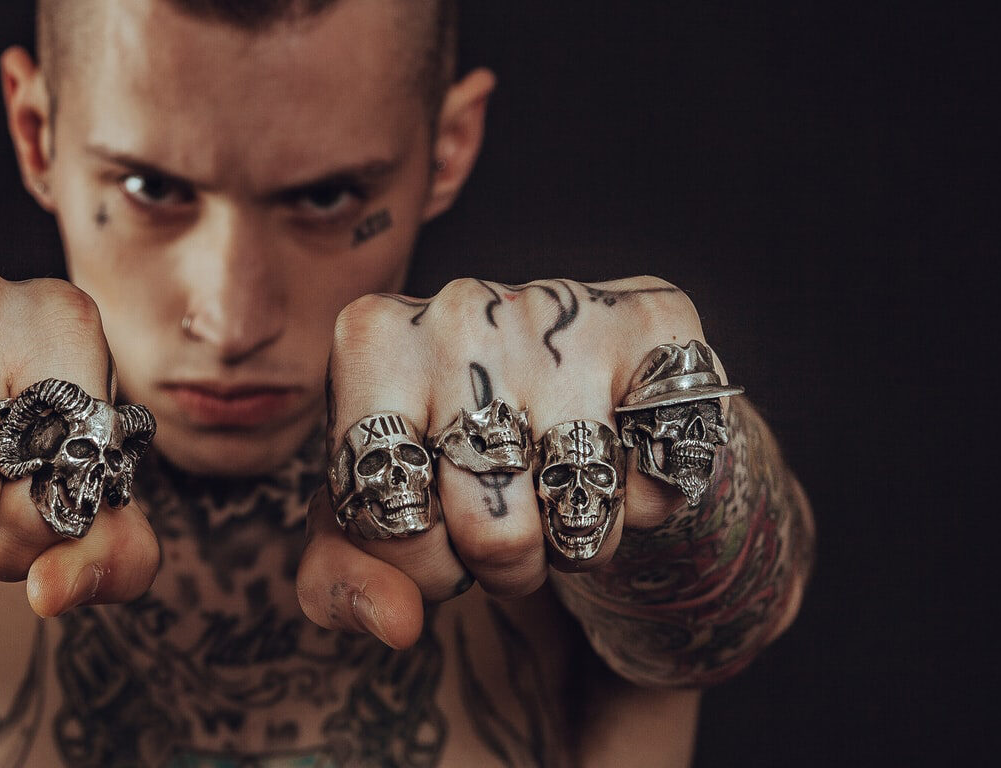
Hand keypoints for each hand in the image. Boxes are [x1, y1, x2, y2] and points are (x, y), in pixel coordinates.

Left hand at [297, 276, 720, 647]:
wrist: (550, 359)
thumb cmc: (440, 444)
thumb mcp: (366, 509)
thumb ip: (341, 578)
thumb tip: (395, 623)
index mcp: (371, 342)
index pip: (390, 523)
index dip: (421, 565)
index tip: (433, 534)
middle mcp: (461, 312)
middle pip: (494, 533)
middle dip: (501, 564)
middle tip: (502, 523)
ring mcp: (563, 310)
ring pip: (582, 514)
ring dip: (575, 539)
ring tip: (555, 493)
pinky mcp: (656, 319)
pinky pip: (659, 477)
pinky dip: (643, 500)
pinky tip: (616, 456)